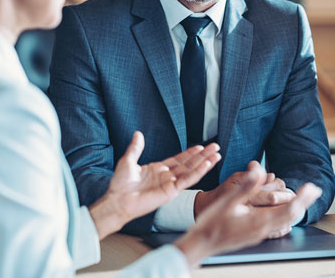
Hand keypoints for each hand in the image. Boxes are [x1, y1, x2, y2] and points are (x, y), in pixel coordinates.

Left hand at [89, 131, 220, 238]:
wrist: (117, 200)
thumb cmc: (120, 185)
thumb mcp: (128, 161)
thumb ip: (136, 148)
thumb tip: (138, 133)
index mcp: (158, 170)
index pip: (178, 159)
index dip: (190, 153)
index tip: (201, 146)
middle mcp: (166, 177)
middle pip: (189, 164)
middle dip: (203, 155)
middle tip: (215, 147)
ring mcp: (170, 184)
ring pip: (192, 171)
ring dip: (205, 163)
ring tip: (217, 154)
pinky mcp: (171, 192)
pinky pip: (187, 180)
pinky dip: (198, 172)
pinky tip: (207, 165)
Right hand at [175, 162, 320, 267]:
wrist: (201, 243)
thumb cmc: (212, 223)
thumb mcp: (228, 200)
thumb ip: (246, 186)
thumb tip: (259, 170)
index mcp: (258, 220)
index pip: (288, 209)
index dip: (302, 197)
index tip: (310, 186)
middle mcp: (263, 230)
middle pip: (291, 216)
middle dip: (304, 202)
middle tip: (314, 190)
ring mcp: (259, 234)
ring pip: (285, 222)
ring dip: (296, 209)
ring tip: (304, 199)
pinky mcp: (255, 236)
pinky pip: (276, 229)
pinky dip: (285, 220)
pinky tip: (287, 220)